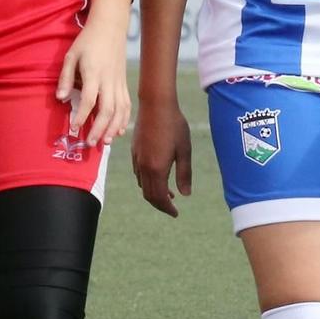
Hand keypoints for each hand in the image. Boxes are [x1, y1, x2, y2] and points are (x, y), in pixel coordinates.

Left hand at [58, 17, 130, 148]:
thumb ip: (65, 78)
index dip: (82, 117)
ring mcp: (119, 82)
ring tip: (104, 142)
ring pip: (120, 110)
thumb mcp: (71, 56)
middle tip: (90, 143)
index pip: (89, 100)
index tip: (74, 129)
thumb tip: (60, 98)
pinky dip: (124, 120)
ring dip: (113, 128)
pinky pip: (127, 105)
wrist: (110, 27)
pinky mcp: (124, 83)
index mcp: (94, 73)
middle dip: (99, 129)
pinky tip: (119, 131)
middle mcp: (109, 80)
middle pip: (107, 110)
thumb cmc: (87, 41)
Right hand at [131, 99, 192, 216]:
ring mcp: (137, 159)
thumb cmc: (174, 126)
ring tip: (168, 194)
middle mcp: (144, 167)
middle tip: (172, 208)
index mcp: (157, 169)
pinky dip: (147, 182)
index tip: (176, 213)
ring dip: (153, 193)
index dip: (167, 208)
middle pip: (148, 194)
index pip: (159, 197)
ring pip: (142, 185)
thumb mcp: (184, 150)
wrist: (156, 105)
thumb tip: (185, 195)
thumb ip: (184, 174)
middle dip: (160, 204)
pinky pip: (138, 174)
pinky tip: (157, 176)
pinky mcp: (135, 152)